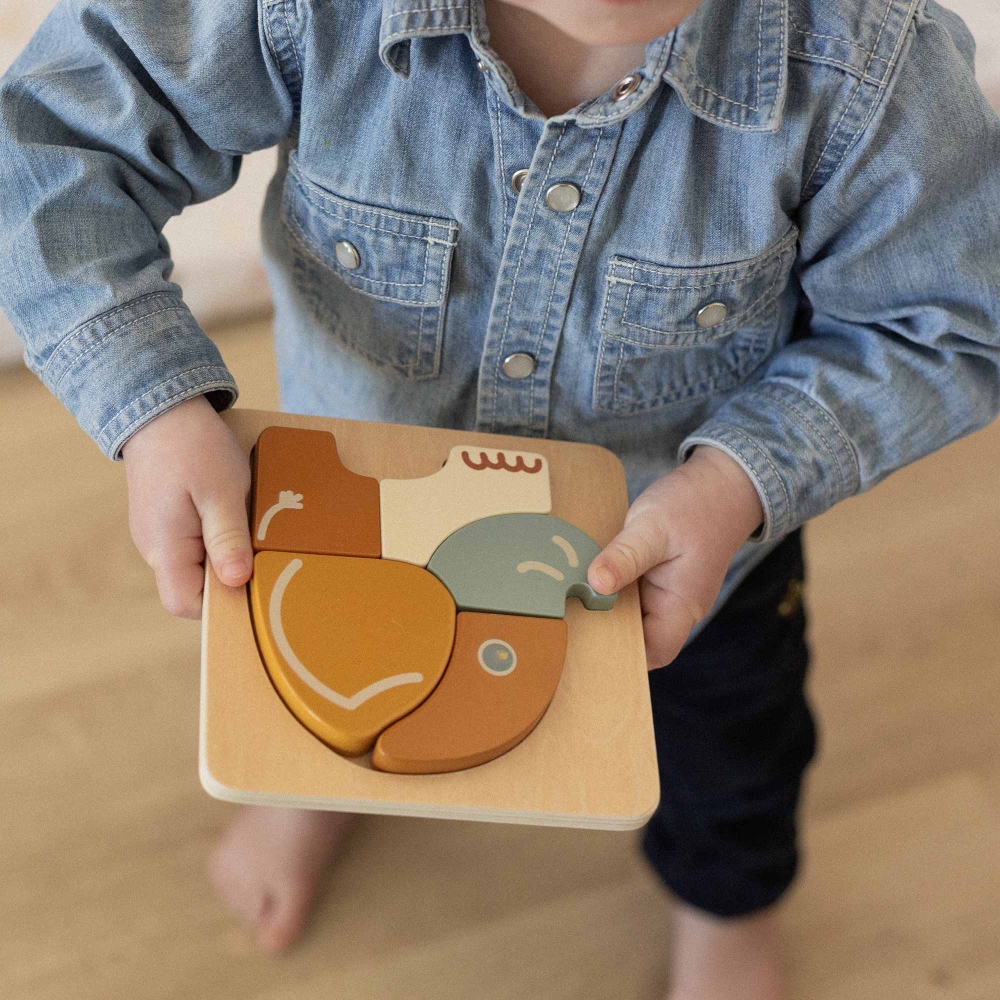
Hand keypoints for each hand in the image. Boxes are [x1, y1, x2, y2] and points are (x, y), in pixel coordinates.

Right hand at [122, 395, 252, 618]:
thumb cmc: (193, 447)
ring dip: (225, 552)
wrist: (162, 407)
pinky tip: (235, 513)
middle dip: (228, 575)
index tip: (251, 583)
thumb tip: (237, 582)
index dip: (219, 604)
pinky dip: (217, 535)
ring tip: (247, 525)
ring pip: (197, 564)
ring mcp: (159, 533)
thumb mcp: (221, 492)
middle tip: (258, 550)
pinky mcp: (168, 518)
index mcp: (164, 547)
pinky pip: (195, 542)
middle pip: (193, 587)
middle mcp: (155, 547)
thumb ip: (227, 539)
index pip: (183, 603)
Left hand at [587, 446, 763, 669]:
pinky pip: (629, 592)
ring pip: (630, 614)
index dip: (623, 655)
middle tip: (564, 620)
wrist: (721, 483)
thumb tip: (595, 585)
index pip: (655, 651)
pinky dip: (609, 588)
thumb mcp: (653, 528)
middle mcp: (675, 607)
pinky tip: (582, 579)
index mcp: (682, 605)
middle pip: (637, 637)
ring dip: (604, 607)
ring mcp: (666, 593)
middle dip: (604, 631)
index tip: (585, 644)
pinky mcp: (656, 577)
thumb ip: (625, 557)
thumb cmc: (694, 505)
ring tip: (566, 600)